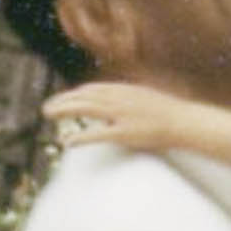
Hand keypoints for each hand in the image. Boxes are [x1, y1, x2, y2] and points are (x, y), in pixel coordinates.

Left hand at [45, 80, 192, 151]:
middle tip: (46, 109)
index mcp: (124, 90)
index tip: (62, 99)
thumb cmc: (168, 114)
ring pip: (85, 109)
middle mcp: (119, 98)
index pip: (92, 89)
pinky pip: (97, 134)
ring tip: (49, 116)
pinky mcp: (124, 133)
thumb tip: (116, 104)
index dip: (74, 94)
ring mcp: (121, 114)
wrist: (184, 122)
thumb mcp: (145, 99)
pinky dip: (80, 137)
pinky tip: (67, 141)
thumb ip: (128, 100)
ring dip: (64, 111)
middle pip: (83, 96)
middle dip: (62, 101)